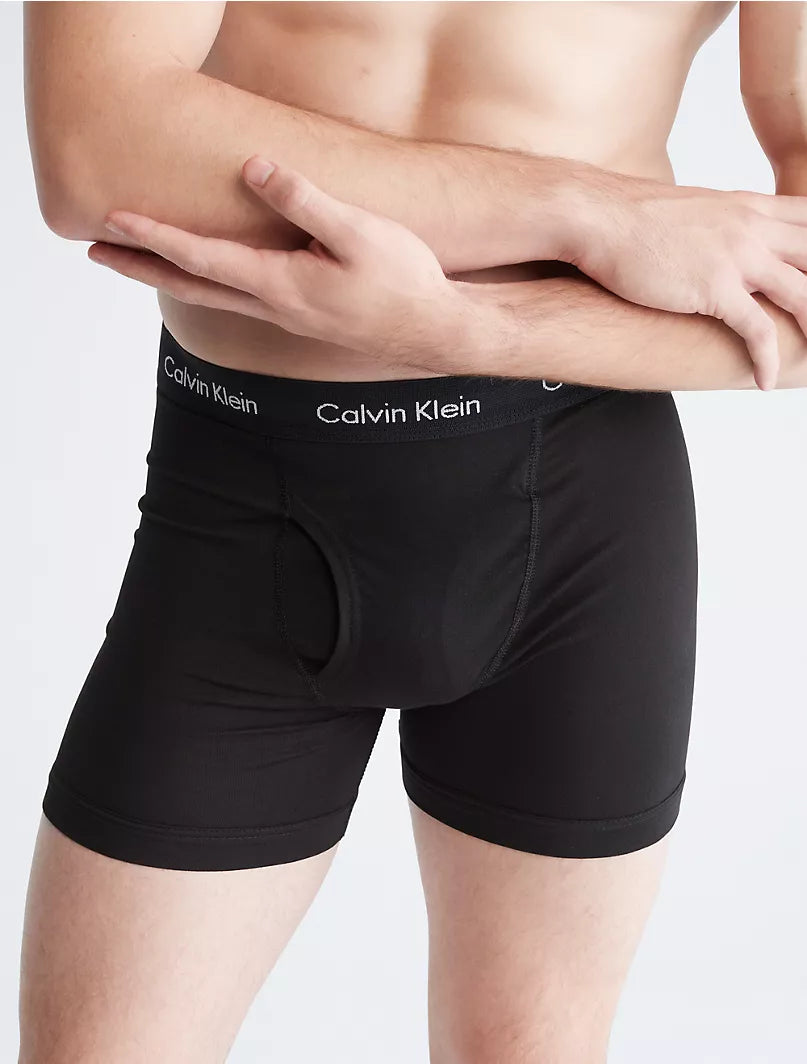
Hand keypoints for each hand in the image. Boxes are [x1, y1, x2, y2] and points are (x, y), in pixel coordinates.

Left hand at [88, 157, 463, 369]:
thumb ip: (303, 200)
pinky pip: (239, 300)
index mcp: (281, 284)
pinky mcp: (302, 316)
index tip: (113, 220)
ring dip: (168, 279)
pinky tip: (208, 278)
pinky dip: (206, 285)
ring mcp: (287, 316)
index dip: (156, 237)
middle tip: (97, 253)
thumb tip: (253, 168)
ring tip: (139, 261)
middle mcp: (274, 306)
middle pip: (192, 287)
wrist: (434, 330)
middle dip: (142, 268)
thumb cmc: (403, 282)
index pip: (202, 259)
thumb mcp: (357, 232)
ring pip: (213, 297)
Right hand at [570, 175, 806, 389]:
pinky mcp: (715, 287)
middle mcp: (753, 228)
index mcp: (750, 207)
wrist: (599, 217)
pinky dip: (767, 359)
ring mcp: (737, 257)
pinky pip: (758, 330)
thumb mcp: (693, 210)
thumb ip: (721, 226)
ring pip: (801, 295)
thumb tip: (721, 243)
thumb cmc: (631, 218)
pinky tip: (764, 381)